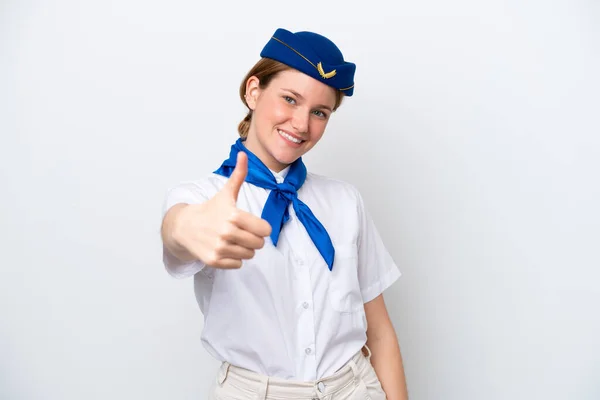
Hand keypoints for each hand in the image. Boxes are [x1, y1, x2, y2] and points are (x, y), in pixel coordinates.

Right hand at [171, 152, 271, 268]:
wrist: (185, 227)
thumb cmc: (210, 210)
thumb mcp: (226, 193)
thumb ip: (238, 175)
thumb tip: (243, 153)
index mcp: (234, 215)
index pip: (265, 230)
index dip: (261, 228)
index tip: (252, 224)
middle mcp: (227, 232)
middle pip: (259, 244)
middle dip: (254, 239)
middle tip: (242, 232)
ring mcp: (220, 247)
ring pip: (250, 255)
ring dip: (245, 249)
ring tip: (233, 240)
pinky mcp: (215, 260)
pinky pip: (238, 264)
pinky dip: (235, 259)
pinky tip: (225, 248)